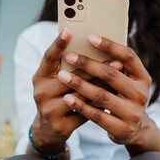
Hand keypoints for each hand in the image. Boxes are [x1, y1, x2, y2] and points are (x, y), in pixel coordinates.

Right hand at [30, 28, 122, 154]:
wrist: (50, 129)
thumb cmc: (58, 96)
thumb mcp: (56, 80)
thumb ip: (69, 67)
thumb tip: (94, 47)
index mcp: (39, 76)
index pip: (48, 56)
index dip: (58, 43)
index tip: (69, 30)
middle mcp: (41, 92)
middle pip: (72, 76)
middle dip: (97, 68)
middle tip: (117, 61)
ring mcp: (49, 110)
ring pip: (82, 94)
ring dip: (103, 85)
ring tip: (120, 77)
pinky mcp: (61, 126)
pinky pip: (86, 112)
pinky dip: (101, 103)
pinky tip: (115, 96)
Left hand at [58, 34, 151, 146]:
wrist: (133, 129)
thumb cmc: (123, 97)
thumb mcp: (127, 82)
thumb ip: (116, 68)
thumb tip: (89, 45)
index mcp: (143, 78)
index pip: (128, 57)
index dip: (110, 46)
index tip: (90, 37)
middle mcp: (141, 94)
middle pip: (112, 75)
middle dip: (88, 64)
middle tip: (70, 56)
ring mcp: (133, 113)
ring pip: (102, 95)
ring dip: (80, 84)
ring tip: (63, 76)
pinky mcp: (122, 128)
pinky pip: (97, 115)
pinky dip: (81, 105)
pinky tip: (68, 98)